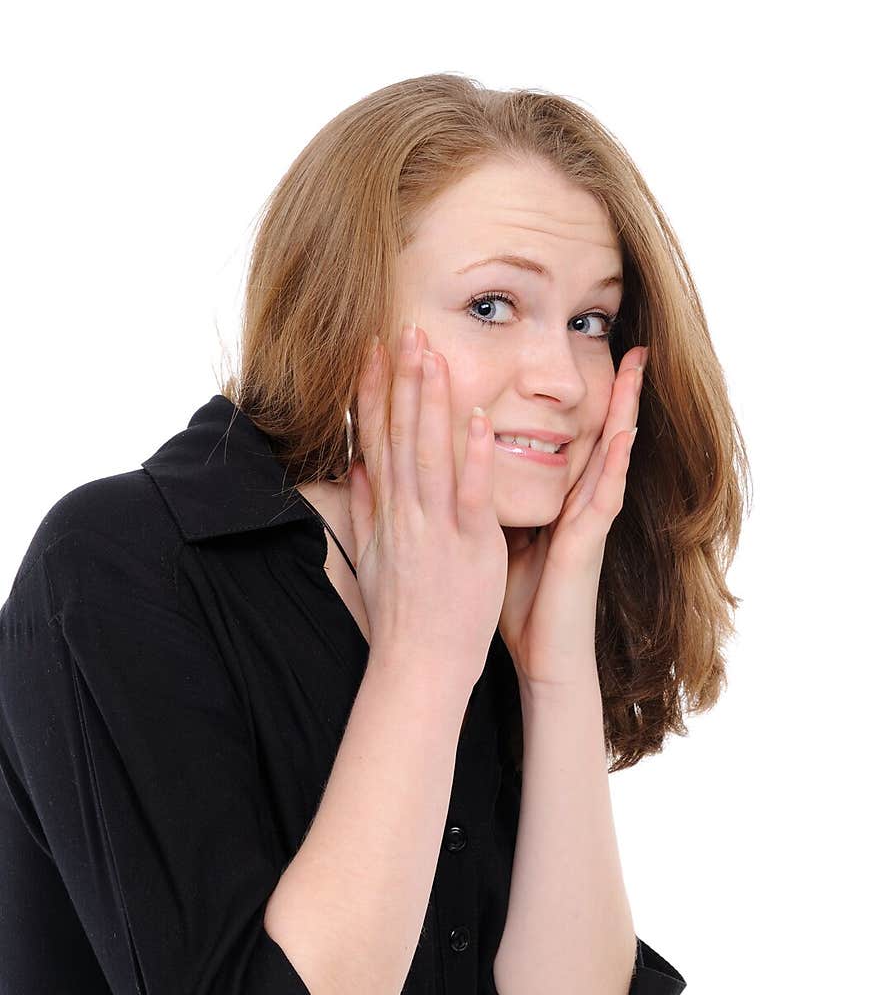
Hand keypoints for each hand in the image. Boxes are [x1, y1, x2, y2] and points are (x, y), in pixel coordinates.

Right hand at [348, 323, 508, 691]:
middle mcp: (406, 512)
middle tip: (406, 330)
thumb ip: (367, 509)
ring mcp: (436, 527)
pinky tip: (479, 416)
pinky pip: (471, 493)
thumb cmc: (401, 615)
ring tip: (434, 354)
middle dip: (402, 380)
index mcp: (388, 512)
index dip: (373, 392)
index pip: (376, 439)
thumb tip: (357, 470)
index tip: (372, 350)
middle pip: (401, 434)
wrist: (419, 663)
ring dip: (432, 401)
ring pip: (432, 452)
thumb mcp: (372, 557)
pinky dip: (474, 454)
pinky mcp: (470, 545)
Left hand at [499, 346, 647, 688]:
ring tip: (636, 368)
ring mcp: (589, 521)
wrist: (541, 657)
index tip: (586, 358)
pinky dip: (616, 463)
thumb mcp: (502, 540)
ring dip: (624, 411)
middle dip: (614, 391)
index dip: (580, 400)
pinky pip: (605, 495)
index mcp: (558, 500)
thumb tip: (467, 471)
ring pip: (611, 454)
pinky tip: (626, 434)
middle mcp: (579, 503)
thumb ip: (496, 505)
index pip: (572, 438)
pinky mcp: (589, 543)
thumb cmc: (520, 604)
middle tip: (631, 344)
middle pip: (599, 434)